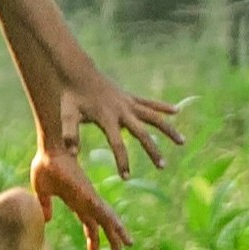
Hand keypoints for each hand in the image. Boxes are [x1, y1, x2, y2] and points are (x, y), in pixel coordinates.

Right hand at [30, 145, 129, 249]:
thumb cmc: (44, 165)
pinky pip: (103, 211)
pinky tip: (119, 231)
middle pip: (102, 223)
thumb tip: (46, 220)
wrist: (49, 150)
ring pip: (107, 218)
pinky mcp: (89, 194)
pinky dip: (112, 221)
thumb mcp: (42, 191)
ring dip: (117, 233)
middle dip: (110, 238)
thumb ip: (45, 205)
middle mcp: (86, 200)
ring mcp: (89, 197)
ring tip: (128, 246)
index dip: (93, 236)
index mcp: (76, 200)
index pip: (88, 222)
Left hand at [65, 73, 187, 178]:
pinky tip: (177, 111)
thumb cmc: (72, 96)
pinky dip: (163, 107)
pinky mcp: (130, 97)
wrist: (79, 71)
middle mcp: (122, 111)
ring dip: (168, 129)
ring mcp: (128, 103)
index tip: (126, 178)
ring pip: (153, 117)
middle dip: (152, 150)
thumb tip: (73, 153)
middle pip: (141, 133)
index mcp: (106, 118)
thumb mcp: (67, 114)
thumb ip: (70, 133)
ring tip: (182, 142)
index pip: (117, 144)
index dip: (122, 161)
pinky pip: (150, 102)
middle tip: (162, 166)